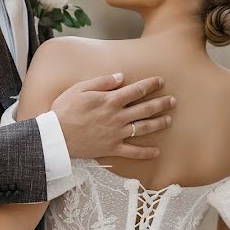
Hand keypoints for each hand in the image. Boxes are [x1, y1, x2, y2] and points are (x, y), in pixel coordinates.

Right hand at [52, 73, 175, 159]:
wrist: (56, 137)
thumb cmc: (64, 110)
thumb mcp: (80, 89)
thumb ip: (102, 82)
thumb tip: (121, 76)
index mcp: (110, 100)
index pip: (136, 90)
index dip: (150, 85)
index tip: (160, 81)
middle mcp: (117, 117)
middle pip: (145, 109)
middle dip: (161, 104)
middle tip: (173, 101)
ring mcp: (116, 134)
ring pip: (143, 128)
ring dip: (158, 123)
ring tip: (169, 120)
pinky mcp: (112, 148)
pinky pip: (133, 152)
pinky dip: (146, 152)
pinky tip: (157, 151)